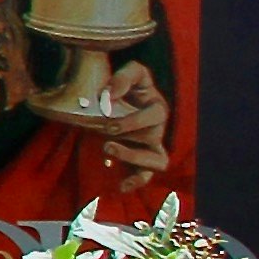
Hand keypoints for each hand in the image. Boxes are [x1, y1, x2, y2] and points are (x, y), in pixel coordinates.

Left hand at [93, 55, 170, 179]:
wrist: (101, 101)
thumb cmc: (117, 85)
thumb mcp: (124, 73)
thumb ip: (122, 78)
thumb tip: (110, 95)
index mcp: (156, 105)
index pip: (154, 112)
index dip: (134, 115)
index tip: (106, 104)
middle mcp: (157, 127)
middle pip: (153, 134)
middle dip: (129, 129)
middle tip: (105, 126)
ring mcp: (151, 145)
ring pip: (157, 160)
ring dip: (133, 156)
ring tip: (107, 147)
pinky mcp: (140, 159)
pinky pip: (146, 175)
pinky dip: (136, 181)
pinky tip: (121, 186)